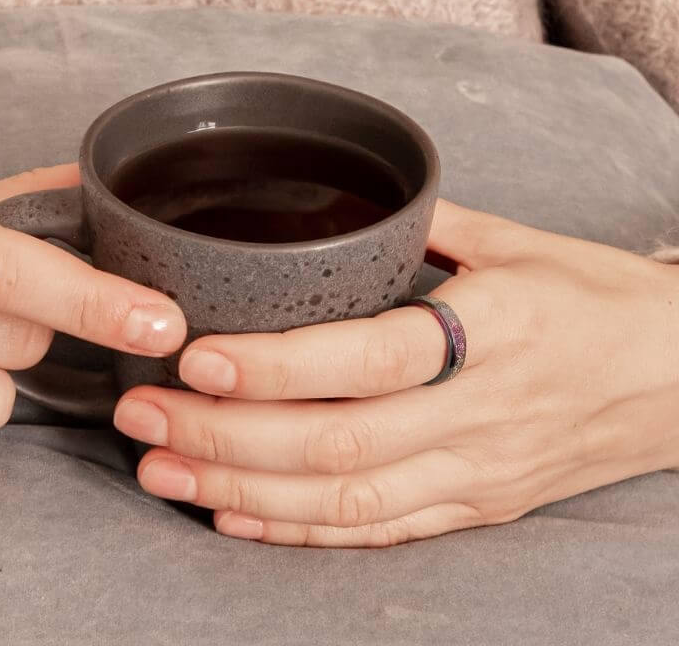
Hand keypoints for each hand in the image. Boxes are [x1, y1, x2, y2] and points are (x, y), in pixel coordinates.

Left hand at [114, 201, 678, 546]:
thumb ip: (428, 225)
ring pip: (347, 500)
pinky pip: (381, 532)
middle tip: (141, 417)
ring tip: (160, 472)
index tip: (198, 356)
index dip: (280, 365)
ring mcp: (478, 472)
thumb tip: (345, 205)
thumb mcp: (521, 240)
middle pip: (339, 442)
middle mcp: (481, 413)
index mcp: (495, 330)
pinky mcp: (478, 506)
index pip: (373, 358)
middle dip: (227, 437)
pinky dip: (301, 531)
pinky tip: (234, 519)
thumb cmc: (597, 296)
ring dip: (243, 491)